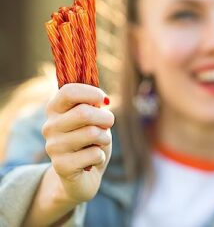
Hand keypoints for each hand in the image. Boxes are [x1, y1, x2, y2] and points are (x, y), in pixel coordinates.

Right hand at [42, 83, 113, 203]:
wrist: (82, 176)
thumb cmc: (90, 140)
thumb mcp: (93, 119)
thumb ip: (94, 106)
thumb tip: (102, 101)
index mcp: (55, 109)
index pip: (68, 91)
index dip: (91, 93)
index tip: (104, 101)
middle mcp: (50, 126)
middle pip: (84, 113)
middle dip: (105, 118)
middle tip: (109, 123)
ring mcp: (53, 146)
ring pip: (92, 133)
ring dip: (105, 137)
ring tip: (101, 142)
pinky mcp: (61, 166)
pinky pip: (94, 154)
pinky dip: (101, 156)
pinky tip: (93, 160)